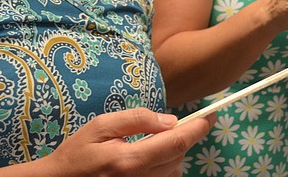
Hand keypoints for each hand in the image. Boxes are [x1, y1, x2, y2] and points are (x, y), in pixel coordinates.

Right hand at [42, 108, 213, 176]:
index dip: (197, 128)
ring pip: (174, 170)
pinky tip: (147, 161)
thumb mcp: (101, 126)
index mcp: (130, 161)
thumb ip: (136, 119)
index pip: (176, 143)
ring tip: (148, 146)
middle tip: (164, 127)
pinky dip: (163, 168)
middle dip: (179, 138)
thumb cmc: (77, 154)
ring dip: (170, 154)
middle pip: (178, 157)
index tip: (210, 116)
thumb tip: (169, 120)